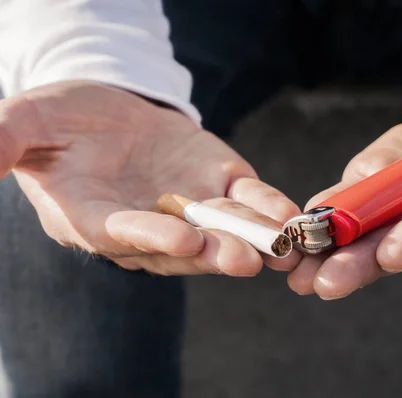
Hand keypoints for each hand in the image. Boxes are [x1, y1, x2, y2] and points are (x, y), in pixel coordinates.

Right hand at [0, 81, 301, 274]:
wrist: (108, 109)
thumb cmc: (60, 119)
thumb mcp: (28, 123)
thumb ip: (7, 141)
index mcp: (96, 218)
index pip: (125, 235)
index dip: (153, 238)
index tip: (182, 239)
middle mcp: (147, 223)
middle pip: (184, 246)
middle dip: (214, 252)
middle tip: (243, 261)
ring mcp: (188, 204)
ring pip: (222, 228)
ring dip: (250, 239)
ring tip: (277, 247)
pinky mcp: (219, 181)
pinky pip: (245, 198)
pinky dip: (265, 205)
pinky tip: (286, 213)